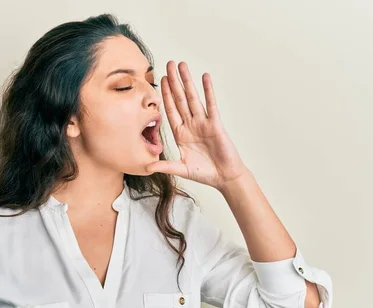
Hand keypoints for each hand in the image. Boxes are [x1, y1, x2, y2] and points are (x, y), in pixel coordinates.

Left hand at [146, 61, 249, 190]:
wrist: (224, 177)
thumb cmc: (204, 173)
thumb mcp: (181, 169)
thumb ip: (165, 165)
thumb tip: (147, 167)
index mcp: (181, 133)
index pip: (170, 110)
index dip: (165, 95)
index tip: (160, 80)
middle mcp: (191, 125)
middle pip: (180, 99)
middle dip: (174, 82)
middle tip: (169, 64)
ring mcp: (203, 122)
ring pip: (193, 98)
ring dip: (187, 81)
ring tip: (182, 65)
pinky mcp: (215, 124)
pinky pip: (211, 104)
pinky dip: (208, 90)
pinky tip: (204, 77)